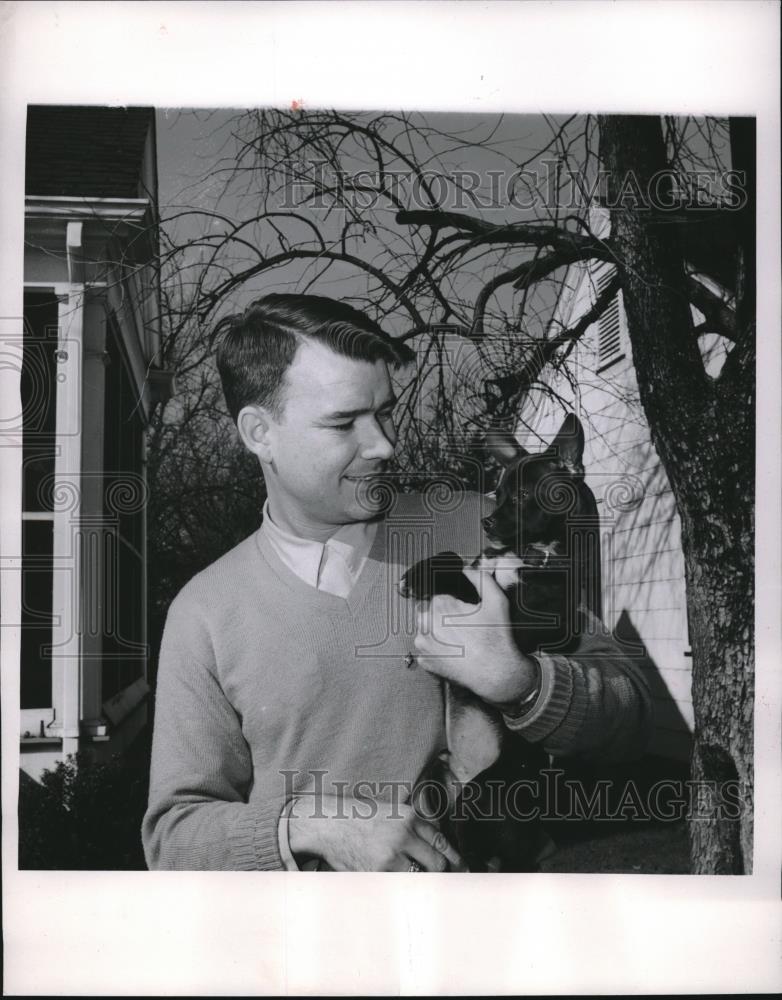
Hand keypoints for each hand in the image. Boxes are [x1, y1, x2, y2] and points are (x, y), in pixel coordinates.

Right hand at [287, 793, 466, 871]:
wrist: (329, 822)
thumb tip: (439, 849)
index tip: (462, 869)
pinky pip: (398, 885)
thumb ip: (414, 827)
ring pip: (419, 878)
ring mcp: (391, 854)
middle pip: (437, 863)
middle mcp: (404, 834)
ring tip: (418, 886)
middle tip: (440, 881)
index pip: (441, 841)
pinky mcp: (377, 871)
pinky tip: (395, 884)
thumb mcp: (392, 812)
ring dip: (420, 883)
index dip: (454, 859)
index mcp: (410, 817)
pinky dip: (400, 888)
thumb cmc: (360, 818)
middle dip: (441, 875)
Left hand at [413, 565, 538, 705]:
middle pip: (430, 609)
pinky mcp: (424, 661)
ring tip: (460, 638)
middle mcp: (426, 623)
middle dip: (444, 614)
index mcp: (440, 605)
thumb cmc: (496, 639)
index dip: (453, 600)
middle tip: (464, 624)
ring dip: (438, 630)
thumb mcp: (496, 600)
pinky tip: (455, 649)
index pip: (439, 593)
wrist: (497, 674)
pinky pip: (427, 648)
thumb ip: (480, 577)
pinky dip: (438, 648)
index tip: (462, 610)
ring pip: (427, 628)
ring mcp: (423, 644)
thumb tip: (467, 569)